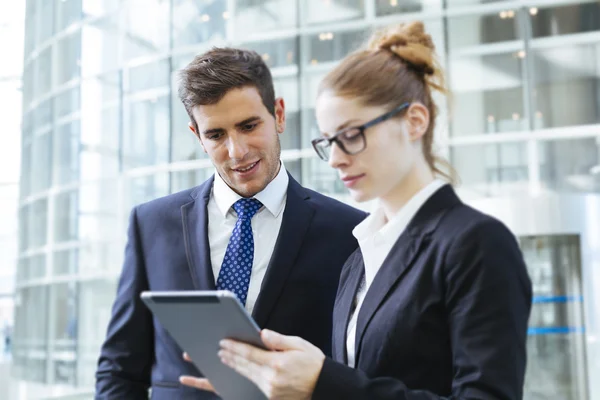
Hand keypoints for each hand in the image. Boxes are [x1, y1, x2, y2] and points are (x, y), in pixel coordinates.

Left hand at [179, 329, 325, 399]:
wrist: (324, 385)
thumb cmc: (313, 363)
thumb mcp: (299, 345)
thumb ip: (278, 340)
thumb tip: (262, 333)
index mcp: (277, 363)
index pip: (250, 354)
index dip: (235, 347)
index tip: (224, 342)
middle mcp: (271, 378)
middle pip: (244, 365)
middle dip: (230, 356)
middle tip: (219, 349)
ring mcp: (270, 390)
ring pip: (247, 375)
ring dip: (234, 366)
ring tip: (223, 358)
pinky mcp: (271, 397)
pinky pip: (253, 385)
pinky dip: (243, 377)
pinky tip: (238, 372)